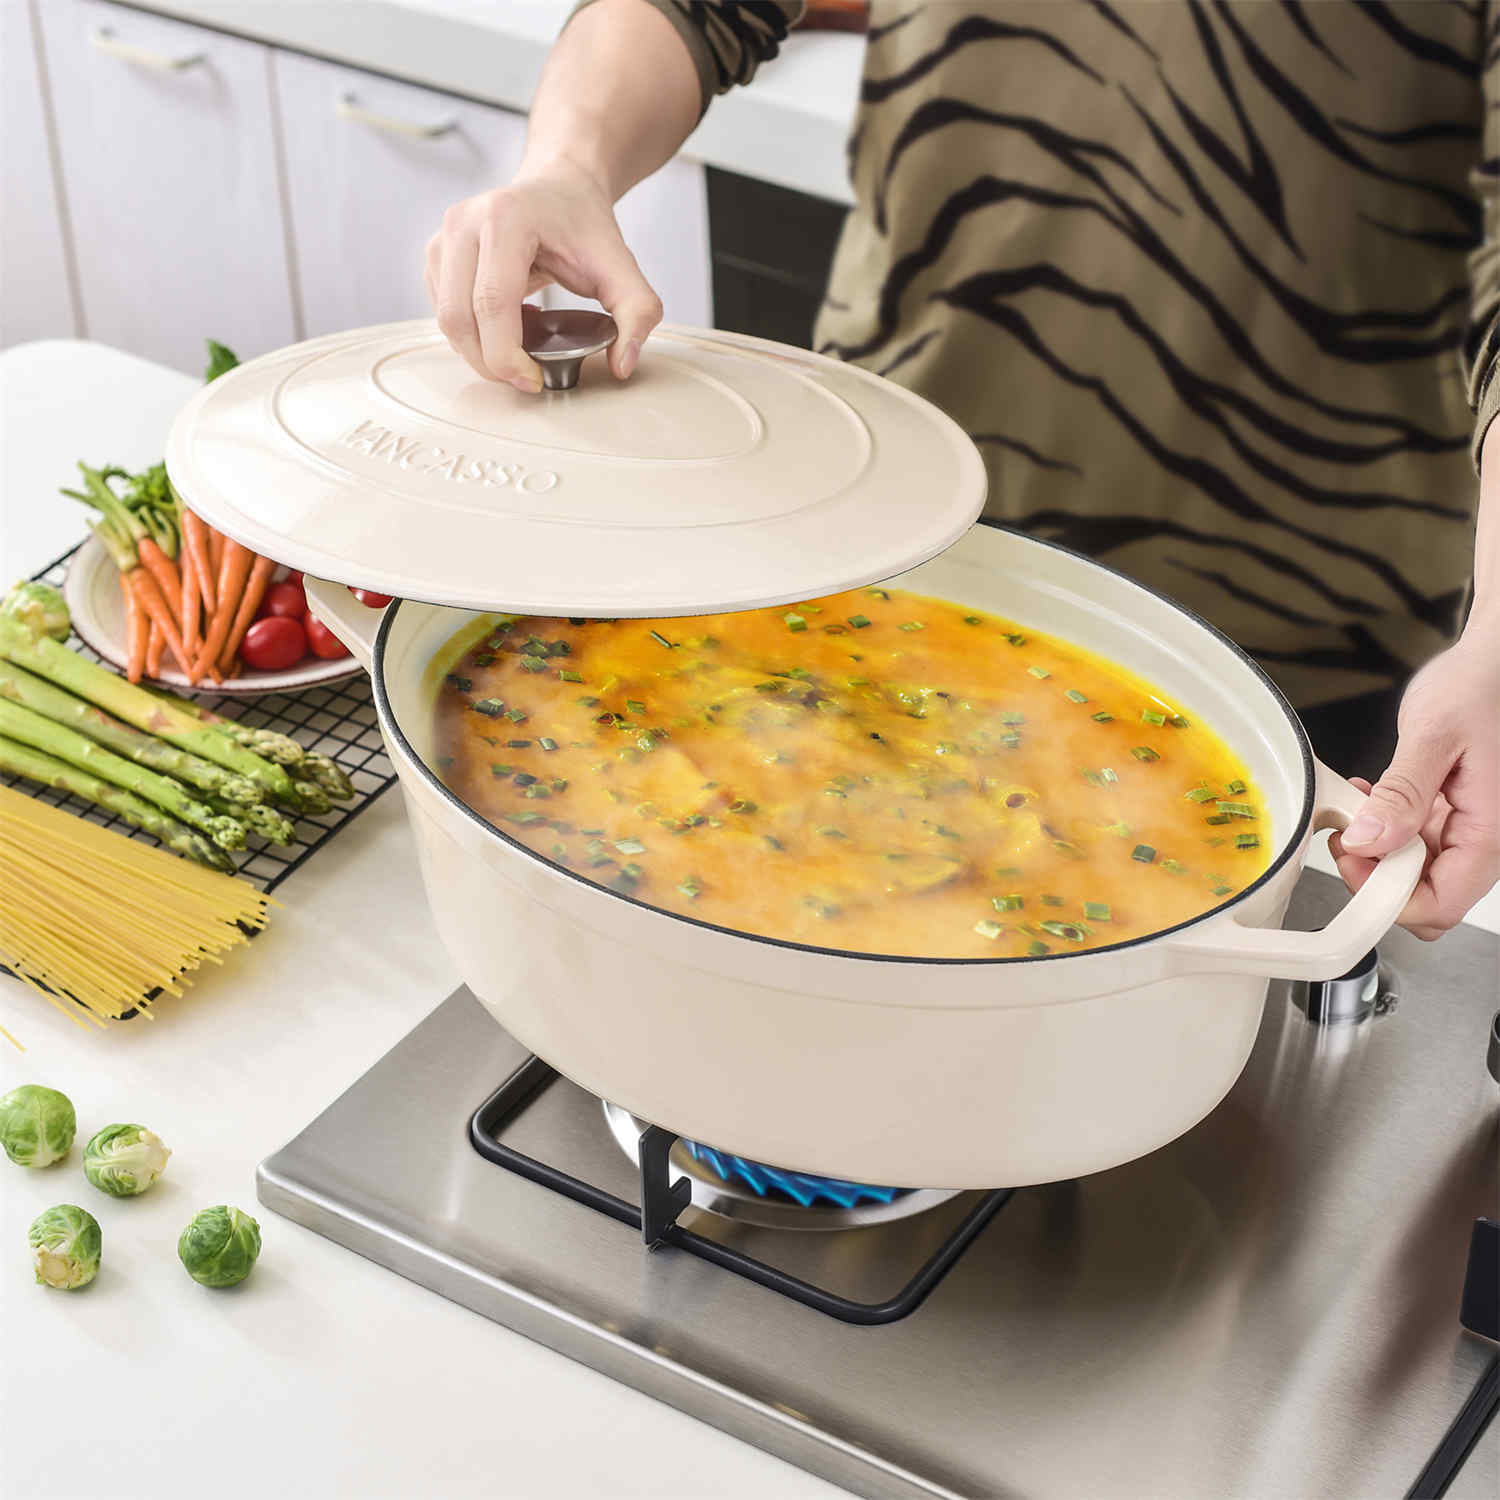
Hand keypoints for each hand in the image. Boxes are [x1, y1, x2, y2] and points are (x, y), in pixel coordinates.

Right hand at [424, 158, 663, 391]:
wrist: (560, 186)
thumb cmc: (584, 224)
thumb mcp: (622, 267)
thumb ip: (636, 314)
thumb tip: (623, 365)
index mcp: (505, 219)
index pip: (492, 304)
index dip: (507, 356)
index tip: (534, 380)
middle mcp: (464, 222)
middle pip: (460, 318)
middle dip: (490, 363)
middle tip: (525, 378)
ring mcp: (444, 237)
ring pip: (446, 320)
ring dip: (479, 351)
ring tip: (521, 345)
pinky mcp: (436, 254)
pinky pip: (444, 312)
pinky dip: (472, 334)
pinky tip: (507, 325)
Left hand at [1329, 634, 1499, 938]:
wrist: (1495, 662)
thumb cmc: (1479, 688)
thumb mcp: (1433, 737)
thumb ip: (1402, 795)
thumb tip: (1368, 843)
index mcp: (1493, 831)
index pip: (1440, 905)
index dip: (1388, 897)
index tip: (1354, 861)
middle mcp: (1488, 839)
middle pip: (1430, 898)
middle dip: (1379, 877)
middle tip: (1349, 837)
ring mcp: (1473, 830)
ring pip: (1422, 874)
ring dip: (1381, 853)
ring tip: (1359, 809)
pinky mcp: (1458, 817)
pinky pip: (1420, 844)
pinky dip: (1391, 831)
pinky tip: (1373, 800)